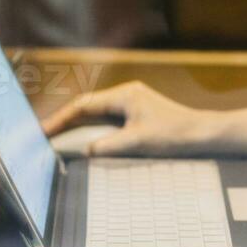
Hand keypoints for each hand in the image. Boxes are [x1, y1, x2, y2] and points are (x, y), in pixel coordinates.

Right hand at [40, 81, 221, 156]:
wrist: (203, 134)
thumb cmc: (174, 134)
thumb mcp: (137, 142)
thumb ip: (108, 146)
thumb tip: (85, 151)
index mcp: (124, 95)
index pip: (84, 105)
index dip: (61, 119)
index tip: (44, 131)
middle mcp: (127, 95)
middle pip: (88, 107)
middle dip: (66, 121)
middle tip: (45, 137)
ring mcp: (133, 103)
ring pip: (98, 114)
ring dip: (79, 126)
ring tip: (58, 140)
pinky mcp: (138, 114)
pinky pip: (109, 120)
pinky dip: (94, 130)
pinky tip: (85, 142)